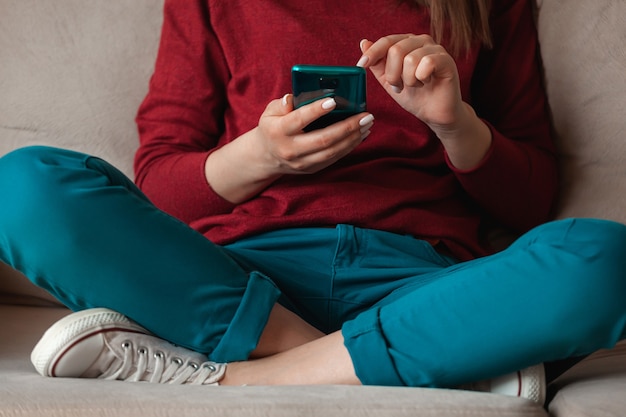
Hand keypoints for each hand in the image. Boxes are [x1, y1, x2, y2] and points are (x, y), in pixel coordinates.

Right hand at [255, 94, 372, 175]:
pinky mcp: (312, 169)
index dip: (316, 111)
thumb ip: (281, 104)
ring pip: (332, 152)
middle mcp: (291, 149)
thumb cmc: (272, 127)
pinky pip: (334, 158)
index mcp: (278, 131)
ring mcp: (302, 162)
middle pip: (323, 140)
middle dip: (347, 127)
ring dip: (353, 138)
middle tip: (366, 116)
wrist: (266, 156)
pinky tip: (361, 135)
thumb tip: (292, 98)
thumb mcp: (269, 112)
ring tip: (367, 124)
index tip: (333, 101)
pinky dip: (350, 146)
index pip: (299, 120)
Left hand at [357, 34, 491, 169]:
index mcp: (407, 43)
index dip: (372, 53)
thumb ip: (377, 64)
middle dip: (393, 74)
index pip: (386, 41)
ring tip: (414, 86)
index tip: (361, 65)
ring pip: (410, 58)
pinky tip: (426, 82)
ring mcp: (435, 49)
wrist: (434, 114)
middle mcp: (421, 41)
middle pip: (396, 50)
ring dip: (408, 79)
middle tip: (398, 87)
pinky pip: (427, 63)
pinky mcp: (446, 60)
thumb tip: (363, 43)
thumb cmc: (414, 96)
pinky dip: (421, 78)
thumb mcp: (389, 81)